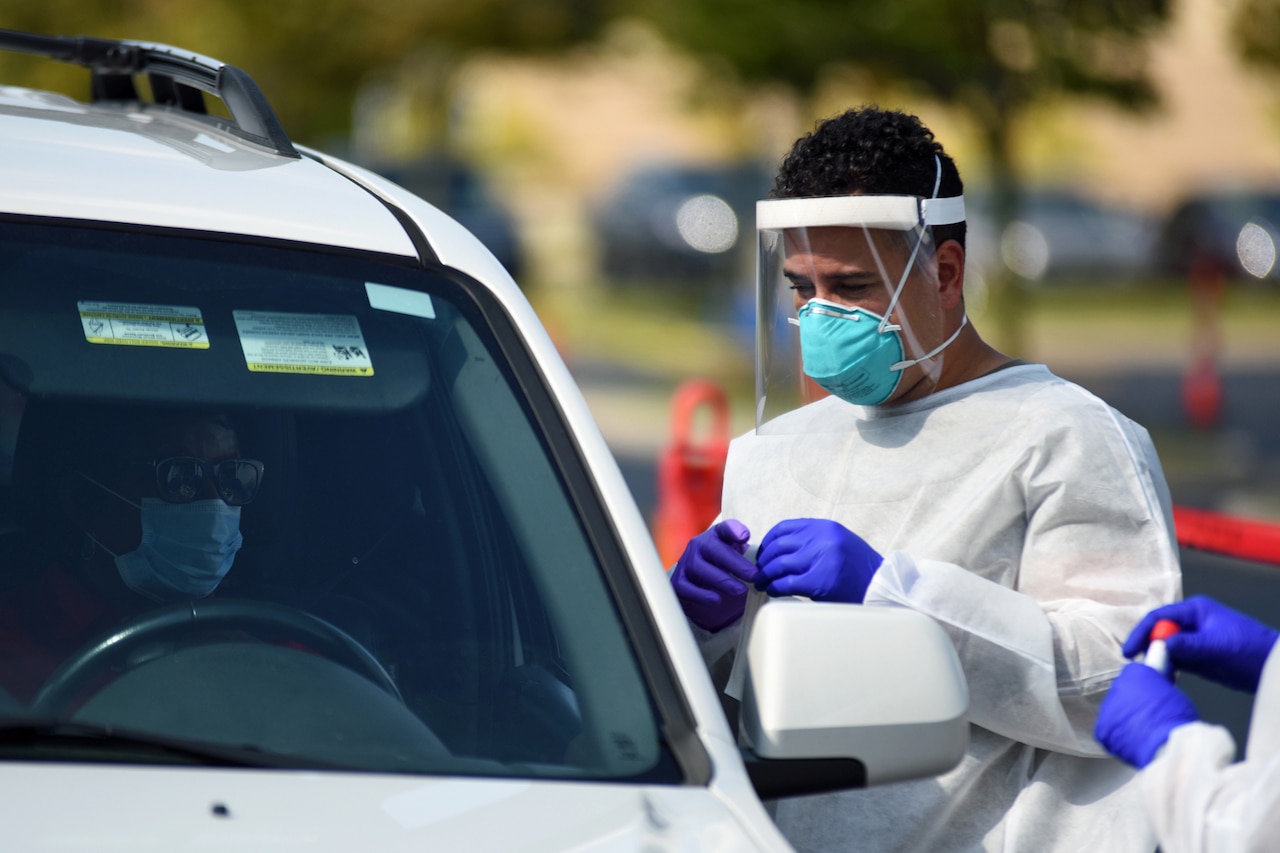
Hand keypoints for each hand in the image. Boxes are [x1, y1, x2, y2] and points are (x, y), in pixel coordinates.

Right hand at [670, 519, 757, 631]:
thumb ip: (750, 557)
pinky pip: (688, 587)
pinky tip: (717, 599)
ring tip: (740, 591)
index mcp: (716, 536)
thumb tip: (768, 565)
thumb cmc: (724, 569)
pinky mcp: (679, 582)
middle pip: (714, 549)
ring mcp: (687, 562)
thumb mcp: (738, 558)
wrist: (700, 587)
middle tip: (753, 576)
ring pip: (701, 568)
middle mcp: (699, 545)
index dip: (734, 530)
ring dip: (723, 580)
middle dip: (736, 563)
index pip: (725, 528)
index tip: (745, 536)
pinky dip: (702, 594)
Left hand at [754, 518, 881, 603]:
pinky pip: (786, 583)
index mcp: (825, 527)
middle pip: (778, 546)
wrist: (881, 587)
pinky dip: (775, 587)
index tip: (763, 552)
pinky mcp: (818, 582)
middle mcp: (821, 539)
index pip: (785, 528)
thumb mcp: (838, 542)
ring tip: (762, 583)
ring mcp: (820, 560)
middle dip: (764, 560)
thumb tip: (779, 548)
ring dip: (765, 575)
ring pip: (778, 565)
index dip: (768, 541)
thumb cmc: (859, 568)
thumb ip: (813, 540)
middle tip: (759, 571)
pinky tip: (773, 591)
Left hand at [1095, 662, 1198, 768]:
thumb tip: (1158, 653)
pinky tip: (1135, 738)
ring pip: (1116, 709)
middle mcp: (1116, 686)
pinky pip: (1110, 729)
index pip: (1137, 673)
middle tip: (1152, 714)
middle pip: (1125, 691)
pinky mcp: (1102, 729)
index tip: (1155, 693)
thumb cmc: (1177, 716)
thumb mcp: (1172, 688)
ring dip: (1127, 716)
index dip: (1148, 684)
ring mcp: (1107, 708)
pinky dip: (1120, 734)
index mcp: (1135, 672)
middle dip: (1136, 700)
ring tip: (1146, 729)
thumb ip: (1160, 674)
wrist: (1168, 744)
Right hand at [1123, 596, 1279, 692]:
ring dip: (1156, 658)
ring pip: (1164, 647)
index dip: (1141, 632)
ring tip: (1147, 672)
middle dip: (1146, 646)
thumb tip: (1160, 645)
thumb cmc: (1251, 649)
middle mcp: (1191, 623)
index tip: (1129, 650)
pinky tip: (1162, 677)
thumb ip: (1188, 645)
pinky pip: (1175, 661)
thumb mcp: (1218, 646)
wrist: (1271, 667)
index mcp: (1195, 610)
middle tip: (1135, 663)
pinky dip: (1167, 668)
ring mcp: (1193, 640)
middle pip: (1158, 631)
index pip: (1159, 617)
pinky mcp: (1197, 658)